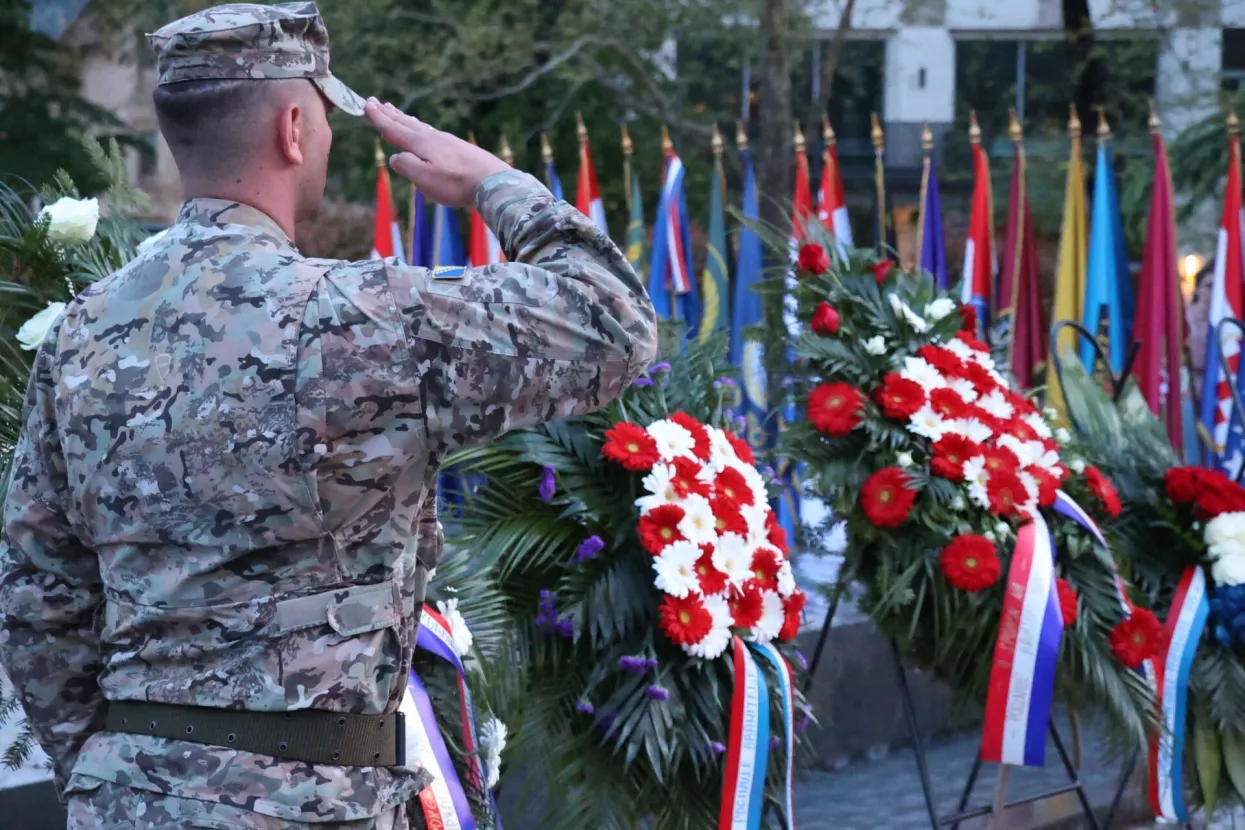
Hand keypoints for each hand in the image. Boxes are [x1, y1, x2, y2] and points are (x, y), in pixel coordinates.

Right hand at [365, 99, 508, 207]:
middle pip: (406, 123)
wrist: (492, 181)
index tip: (366, 104)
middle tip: (376, 102)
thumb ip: (406, 166)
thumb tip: (394, 157)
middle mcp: (432, 137)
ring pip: (419, 126)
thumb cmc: (456, 183)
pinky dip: (420, 127)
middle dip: (389, 113)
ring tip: (396, 111)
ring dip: (404, 118)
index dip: (379, 118)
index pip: (394, 129)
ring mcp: (446, 141)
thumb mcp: (424, 179)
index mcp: (420, 144)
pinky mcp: (457, 147)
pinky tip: (425, 131)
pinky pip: (431, 132)